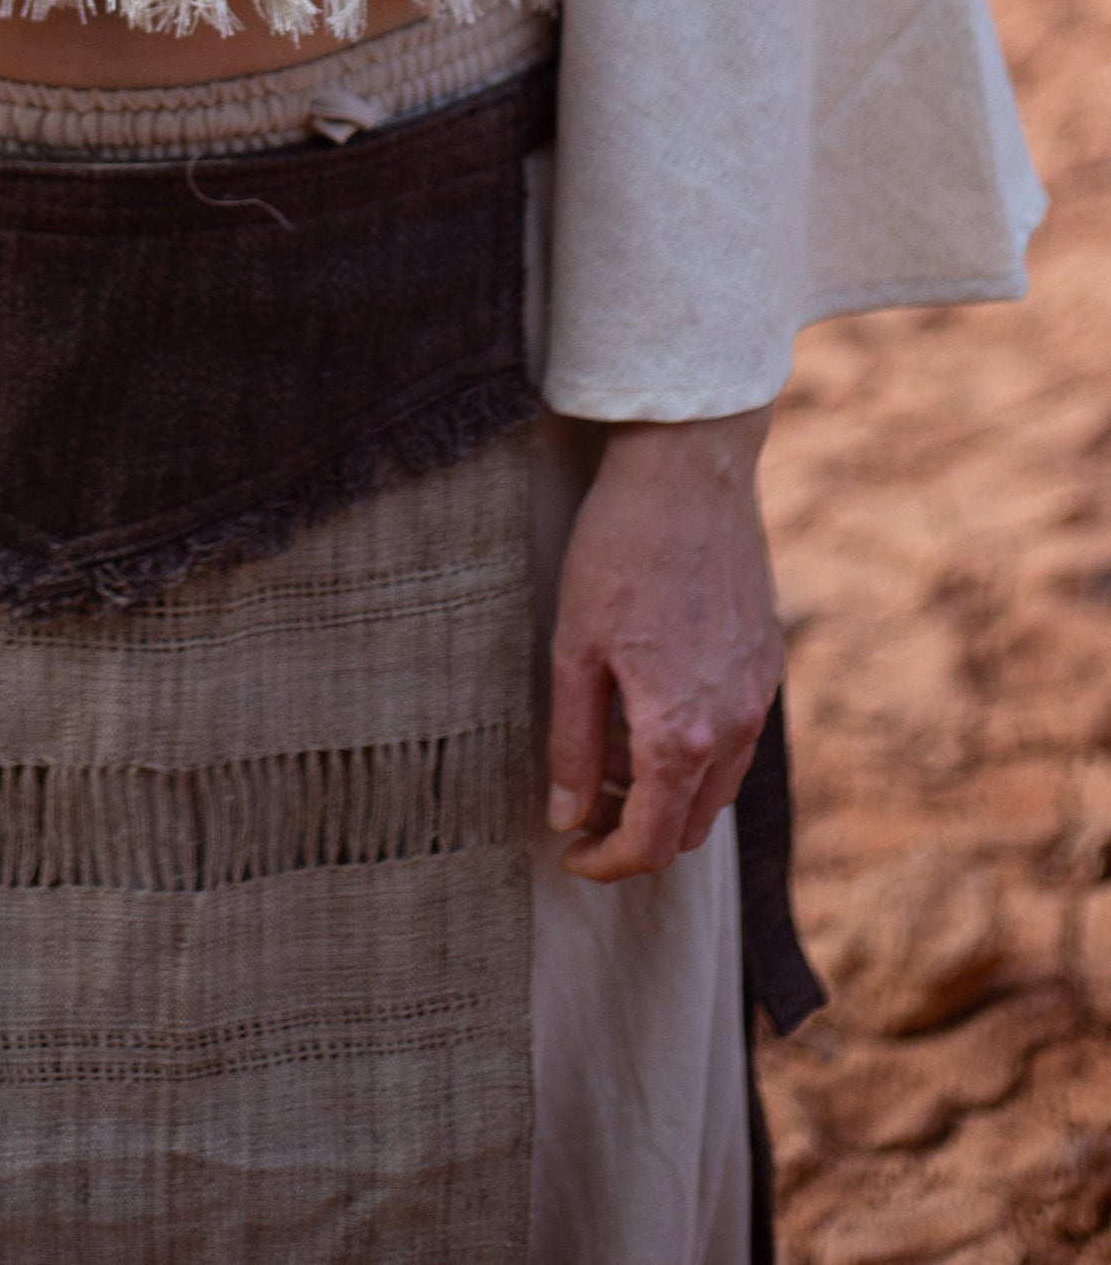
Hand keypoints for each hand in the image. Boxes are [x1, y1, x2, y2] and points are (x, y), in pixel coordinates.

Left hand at [546, 407, 781, 882]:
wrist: (690, 471)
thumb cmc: (619, 550)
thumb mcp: (574, 646)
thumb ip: (572, 740)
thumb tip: (566, 815)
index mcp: (680, 730)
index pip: (650, 841)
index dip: (605, 863)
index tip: (570, 853)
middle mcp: (734, 725)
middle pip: (691, 827)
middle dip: (636, 834)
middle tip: (582, 808)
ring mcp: (760, 694)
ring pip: (720, 788)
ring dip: (669, 796)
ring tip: (610, 761)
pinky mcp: (769, 662)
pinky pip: (738, 738)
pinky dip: (698, 753)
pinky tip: (652, 712)